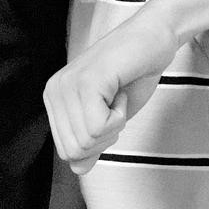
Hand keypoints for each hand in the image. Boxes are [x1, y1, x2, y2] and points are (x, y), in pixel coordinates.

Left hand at [44, 10, 178, 173]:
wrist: (153, 39)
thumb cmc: (134, 74)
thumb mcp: (110, 117)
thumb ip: (91, 142)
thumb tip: (78, 169)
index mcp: (54, 99)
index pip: (67, 152)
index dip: (96, 144)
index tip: (109, 113)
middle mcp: (54, 91)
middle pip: (75, 150)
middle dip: (104, 137)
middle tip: (115, 106)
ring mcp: (69, 85)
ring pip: (87, 140)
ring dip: (114, 124)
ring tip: (118, 95)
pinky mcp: (88, 81)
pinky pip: (100, 126)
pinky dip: (120, 116)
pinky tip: (121, 90)